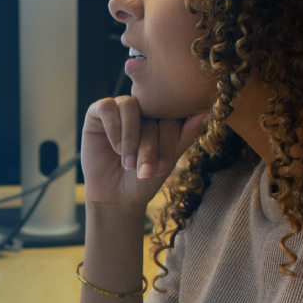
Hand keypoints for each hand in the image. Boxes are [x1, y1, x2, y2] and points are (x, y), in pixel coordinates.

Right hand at [80, 96, 206, 210]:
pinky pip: (106, 107)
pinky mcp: (97, 114)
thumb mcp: (166, 162)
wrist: (115, 198)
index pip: (171, 115)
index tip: (162, 168)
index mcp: (162, 117)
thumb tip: (206, 114)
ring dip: (131, 137)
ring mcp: (119, 109)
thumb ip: (184, 137)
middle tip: (145, 172)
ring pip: (130, 105)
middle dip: (148, 146)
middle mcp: (142, 108)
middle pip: (151, 113)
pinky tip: (115, 148)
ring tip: (128, 163)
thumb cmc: (144, 180)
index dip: (168, 140)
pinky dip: (113, 127)